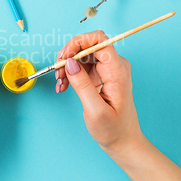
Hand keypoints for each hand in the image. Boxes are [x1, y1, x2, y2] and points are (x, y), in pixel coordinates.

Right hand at [55, 31, 145, 154]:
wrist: (123, 141)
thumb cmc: (113, 129)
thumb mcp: (95, 110)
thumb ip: (82, 84)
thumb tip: (70, 62)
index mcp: (117, 70)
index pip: (98, 40)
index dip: (78, 42)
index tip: (64, 57)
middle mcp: (114, 66)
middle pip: (87, 46)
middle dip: (68, 56)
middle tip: (57, 74)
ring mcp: (108, 70)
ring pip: (82, 55)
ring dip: (67, 66)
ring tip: (59, 84)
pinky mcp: (102, 75)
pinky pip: (82, 66)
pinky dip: (70, 74)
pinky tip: (64, 86)